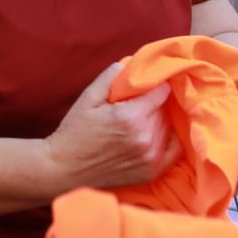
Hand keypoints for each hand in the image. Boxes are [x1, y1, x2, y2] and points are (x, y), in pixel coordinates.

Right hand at [43, 63, 180, 191]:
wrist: (63, 170)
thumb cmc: (74, 132)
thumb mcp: (88, 98)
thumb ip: (111, 78)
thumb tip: (131, 64)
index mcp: (130, 117)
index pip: (162, 91)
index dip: (155, 86)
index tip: (146, 87)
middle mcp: (145, 138)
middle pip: (165, 110)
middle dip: (154, 104)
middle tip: (136, 106)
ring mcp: (150, 157)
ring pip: (169, 128)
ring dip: (159, 122)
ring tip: (139, 121)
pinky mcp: (151, 172)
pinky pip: (174, 150)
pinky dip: (169, 139)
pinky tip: (156, 135)